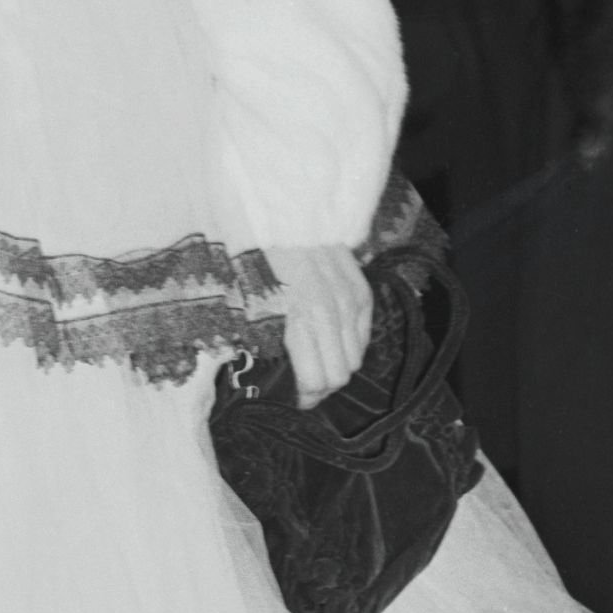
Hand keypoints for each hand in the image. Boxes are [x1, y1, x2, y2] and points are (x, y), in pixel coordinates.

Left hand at [258, 241, 374, 408]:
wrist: (287, 212)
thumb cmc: (259, 255)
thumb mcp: (248, 298)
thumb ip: (262, 337)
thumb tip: (267, 373)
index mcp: (300, 319)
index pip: (317, 380)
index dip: (306, 397)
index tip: (295, 400)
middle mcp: (332, 314)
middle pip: (340, 375)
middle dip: (322, 387)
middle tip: (305, 385)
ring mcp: (351, 302)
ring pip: (356, 358)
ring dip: (337, 367)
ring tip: (318, 364)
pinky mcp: (363, 291)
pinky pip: (365, 335)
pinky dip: (351, 345)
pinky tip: (333, 341)